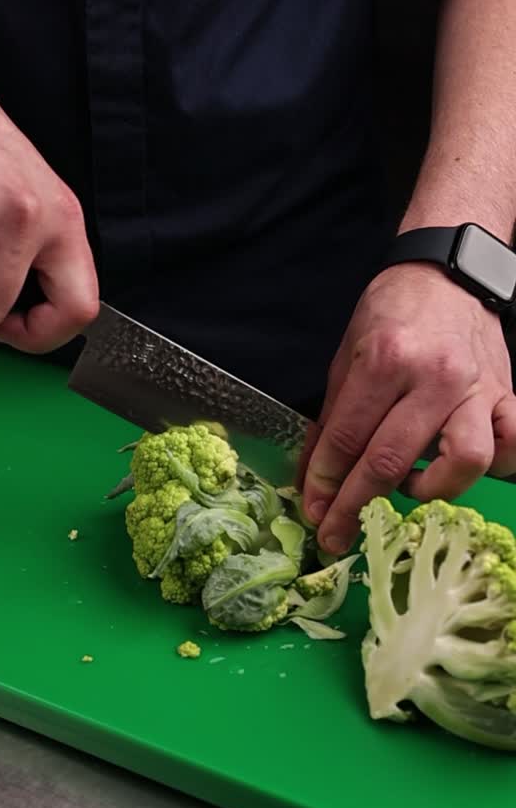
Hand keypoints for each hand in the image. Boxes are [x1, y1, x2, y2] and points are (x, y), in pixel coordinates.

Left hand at [300, 264, 515, 553]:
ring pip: (466, 461)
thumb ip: (331, 421)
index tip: (313, 512)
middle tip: (336, 534)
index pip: (349, 438)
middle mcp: (433, 377)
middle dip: (356, 506)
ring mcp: (477, 388)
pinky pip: (512, 443)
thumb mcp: (347, 356)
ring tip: (409, 488)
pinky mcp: (506, 394)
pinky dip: (493, 466)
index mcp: (385, 360)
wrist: (446, 273)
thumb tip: (312, 480)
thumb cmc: (391, 312)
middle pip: (391, 460)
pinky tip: (460, 466)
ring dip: (432, 489)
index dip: (326, 482)